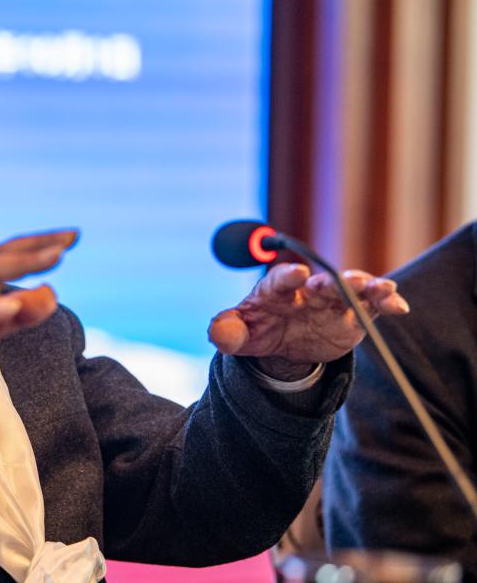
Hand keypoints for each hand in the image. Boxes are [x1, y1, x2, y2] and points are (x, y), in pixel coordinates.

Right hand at [0, 230, 77, 437]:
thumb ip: (20, 315)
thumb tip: (53, 294)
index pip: (8, 252)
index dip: (40, 243)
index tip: (72, 236)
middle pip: (1, 254)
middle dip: (38, 245)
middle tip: (69, 239)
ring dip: (22, 263)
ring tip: (55, 258)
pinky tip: (13, 306)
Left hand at [207, 263, 409, 380]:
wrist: (281, 343)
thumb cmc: (256, 330)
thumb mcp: (237, 335)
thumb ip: (225, 332)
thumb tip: (217, 333)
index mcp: (275, 290)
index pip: (280, 279)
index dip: (288, 276)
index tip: (296, 274)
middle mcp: (306, 291)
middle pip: (322, 281)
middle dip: (333, 281)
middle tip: (347, 281)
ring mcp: (331, 302)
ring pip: (351, 290)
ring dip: (365, 287)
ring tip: (379, 288)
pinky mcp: (352, 316)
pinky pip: (372, 307)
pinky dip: (386, 304)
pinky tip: (399, 306)